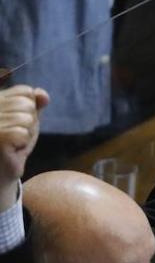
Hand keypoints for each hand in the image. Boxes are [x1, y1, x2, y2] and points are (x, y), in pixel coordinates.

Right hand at [0, 85, 49, 208]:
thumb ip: (34, 104)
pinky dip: (22, 143)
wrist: (0, 171)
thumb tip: (43, 94)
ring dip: (25, 134)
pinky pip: (22, 133)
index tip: (15, 123)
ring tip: (12, 143)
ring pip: (26, 118)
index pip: (25, 91)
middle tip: (14, 136)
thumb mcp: (26, 120)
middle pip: (27, 105)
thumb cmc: (13, 143)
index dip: (29, 109)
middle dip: (28, 122)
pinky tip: (10, 149)